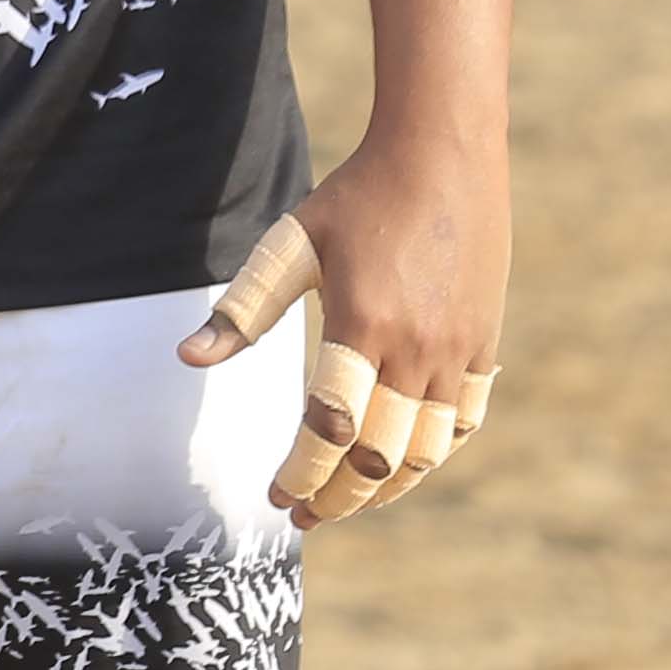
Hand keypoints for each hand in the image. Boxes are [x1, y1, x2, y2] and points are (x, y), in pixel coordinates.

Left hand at [182, 130, 508, 528]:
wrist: (443, 154)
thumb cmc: (357, 196)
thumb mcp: (292, 243)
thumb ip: (244, 308)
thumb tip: (187, 357)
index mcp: (362, 324)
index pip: (330, 428)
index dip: (301, 472)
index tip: (277, 496)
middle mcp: (416, 348)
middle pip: (379, 456)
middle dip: (338, 497)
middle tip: (305, 515)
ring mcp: (458, 351)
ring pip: (428, 451)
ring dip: (388, 489)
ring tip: (350, 500)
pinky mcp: (484, 345)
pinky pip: (465, 421)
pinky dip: (435, 454)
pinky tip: (405, 463)